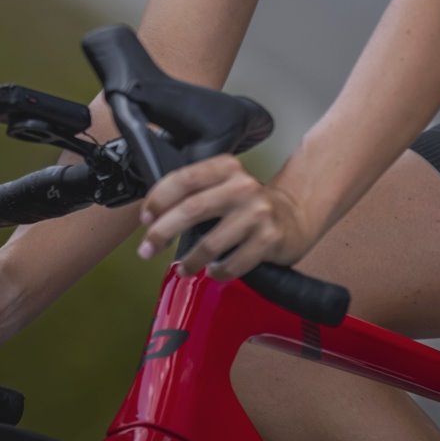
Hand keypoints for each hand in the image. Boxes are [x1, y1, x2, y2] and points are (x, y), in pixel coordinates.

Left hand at [137, 155, 312, 279]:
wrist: (294, 216)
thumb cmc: (248, 205)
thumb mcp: (225, 185)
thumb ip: (195, 192)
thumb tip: (152, 215)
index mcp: (227, 168)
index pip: (184, 178)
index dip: (159, 199)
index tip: (145, 217)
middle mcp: (243, 187)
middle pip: (191, 209)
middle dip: (162, 232)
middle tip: (147, 249)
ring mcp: (257, 213)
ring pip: (210, 243)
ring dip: (190, 261)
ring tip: (184, 269)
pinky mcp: (269, 240)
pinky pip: (232, 264)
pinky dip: (217, 272)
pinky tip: (214, 271)